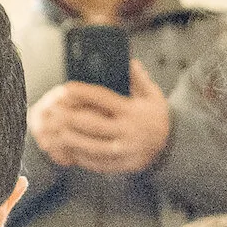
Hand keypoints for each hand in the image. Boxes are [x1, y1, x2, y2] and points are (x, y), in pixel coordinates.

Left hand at [29, 60, 170, 173]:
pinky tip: (68, 150)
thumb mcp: (153, 95)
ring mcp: (124, 150)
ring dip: (70, 139)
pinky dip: (80, 157)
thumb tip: (129, 62)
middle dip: (69, 118)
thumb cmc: (156, 116)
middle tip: (53, 112)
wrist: (173, 146)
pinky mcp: (121, 165)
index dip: (82, 92)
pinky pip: (96, 162)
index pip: (103, 98)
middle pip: (92, 124)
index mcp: (132, 111)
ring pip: (90, 146)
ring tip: (56, 132)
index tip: (65, 88)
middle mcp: (127, 131)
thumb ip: (140, 80)